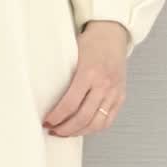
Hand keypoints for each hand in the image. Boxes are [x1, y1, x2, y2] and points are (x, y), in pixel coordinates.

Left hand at [43, 21, 128, 136]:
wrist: (112, 34)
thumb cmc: (91, 42)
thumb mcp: (72, 54)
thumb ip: (64, 76)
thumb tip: (46, 98)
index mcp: (89, 73)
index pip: (70, 104)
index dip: (57, 117)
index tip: (47, 122)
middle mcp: (104, 84)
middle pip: (83, 118)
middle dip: (65, 129)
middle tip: (54, 130)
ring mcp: (114, 92)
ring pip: (97, 123)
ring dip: (79, 132)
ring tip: (66, 132)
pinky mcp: (120, 96)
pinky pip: (108, 120)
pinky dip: (95, 128)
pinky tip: (83, 128)